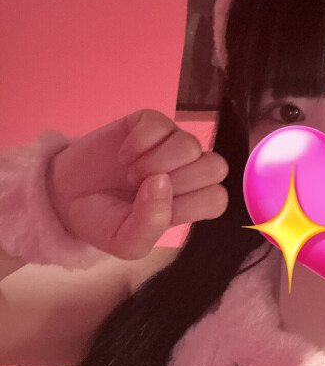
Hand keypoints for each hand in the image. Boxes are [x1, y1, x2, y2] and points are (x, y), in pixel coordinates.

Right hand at [48, 110, 228, 258]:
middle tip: (143, 188)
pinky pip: (159, 123)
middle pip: (216, 167)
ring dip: (156, 162)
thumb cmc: (103, 221)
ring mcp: (170, 145)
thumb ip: (150, 225)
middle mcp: (186, 172)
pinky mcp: (148, 124)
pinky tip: (123, 156)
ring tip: (132, 174)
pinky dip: (137, 142)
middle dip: (177, 181)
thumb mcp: (126, 242)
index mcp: (190, 203)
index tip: (154, 209)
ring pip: (190, 145)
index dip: (188, 204)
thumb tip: (162, 184)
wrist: (66, 197)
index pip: (217, 198)